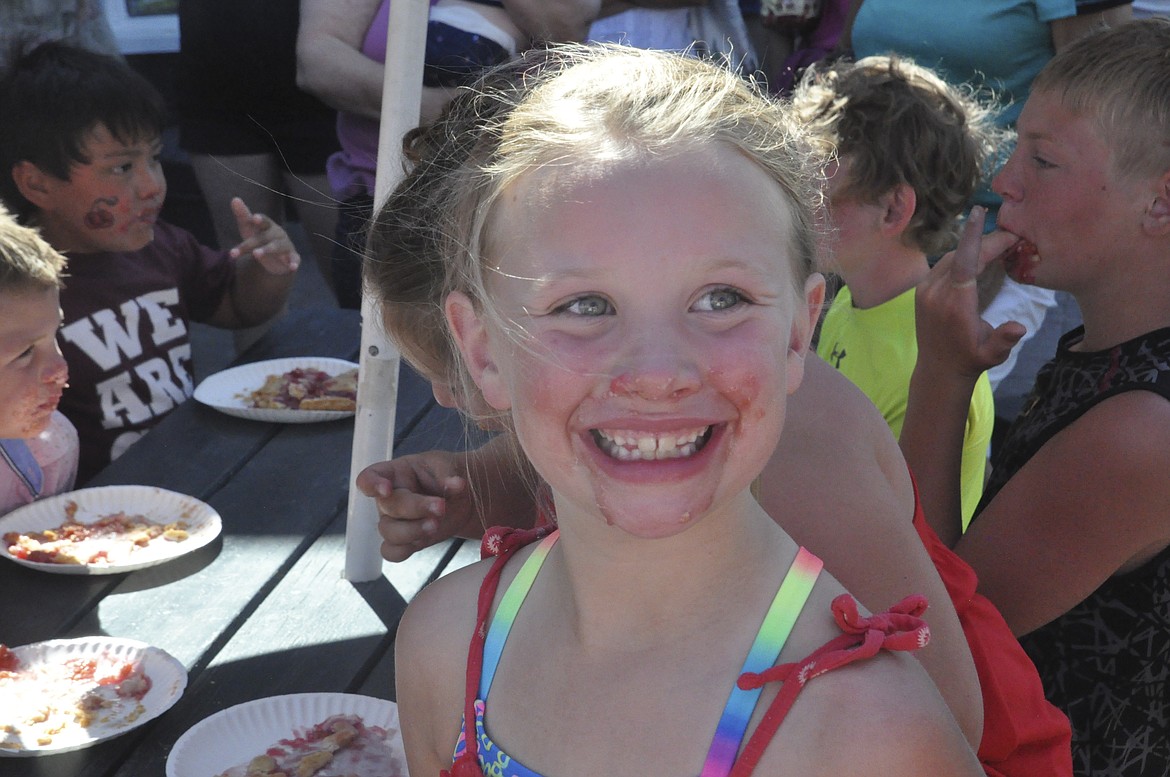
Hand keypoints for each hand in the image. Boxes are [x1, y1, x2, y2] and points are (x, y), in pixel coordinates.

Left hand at [229, 197, 299, 273]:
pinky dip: (294, 263)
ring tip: (256, 254)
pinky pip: (294, 260)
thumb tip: (234, 199)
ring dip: (268, 250)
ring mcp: (286, 245)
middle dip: (253, 243)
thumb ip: (243, 215)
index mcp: (268, 225)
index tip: (253, 218)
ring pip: (278, 247)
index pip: (264, 221)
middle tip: (239, 250)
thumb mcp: (249, 228)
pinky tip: (292, 267)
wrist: (277, 256)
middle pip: (265, 237)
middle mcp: (278, 234)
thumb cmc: (261, 238)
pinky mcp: (293, 258)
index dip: (260, 219)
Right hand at [356, 451, 479, 561]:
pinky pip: (392, 552)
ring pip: (389, 532)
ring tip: (436, 524)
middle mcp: (388, 499)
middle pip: (388, 506)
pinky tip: (424, 541)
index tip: (386, 489)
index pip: (368, 478)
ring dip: (413, 531)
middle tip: (440, 507)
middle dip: (415, 508)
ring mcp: (393, 521)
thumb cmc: (446, 475)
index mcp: (393, 473)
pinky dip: (405, 550)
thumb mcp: (447, 465)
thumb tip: (456, 483)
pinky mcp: (405, 540)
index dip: (372, 484)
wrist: (461, 498)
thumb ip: (447, 474)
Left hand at [915, 207, 1027, 378]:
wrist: (939, 370)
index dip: (973, 235)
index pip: (964, 260)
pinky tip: (977, 257)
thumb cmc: (971, 360)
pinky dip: (960, 257)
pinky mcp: (921, 291)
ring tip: (999, 245)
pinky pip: (942, 266)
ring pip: (950, 257)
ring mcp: (925, 290)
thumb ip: (1005, 339)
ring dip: (973, 248)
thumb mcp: (992, 354)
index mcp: (955, 303)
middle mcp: (936, 292)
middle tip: (1011, 238)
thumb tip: (1019, 327)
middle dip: (985, 242)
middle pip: (961, 255)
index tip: (979, 212)